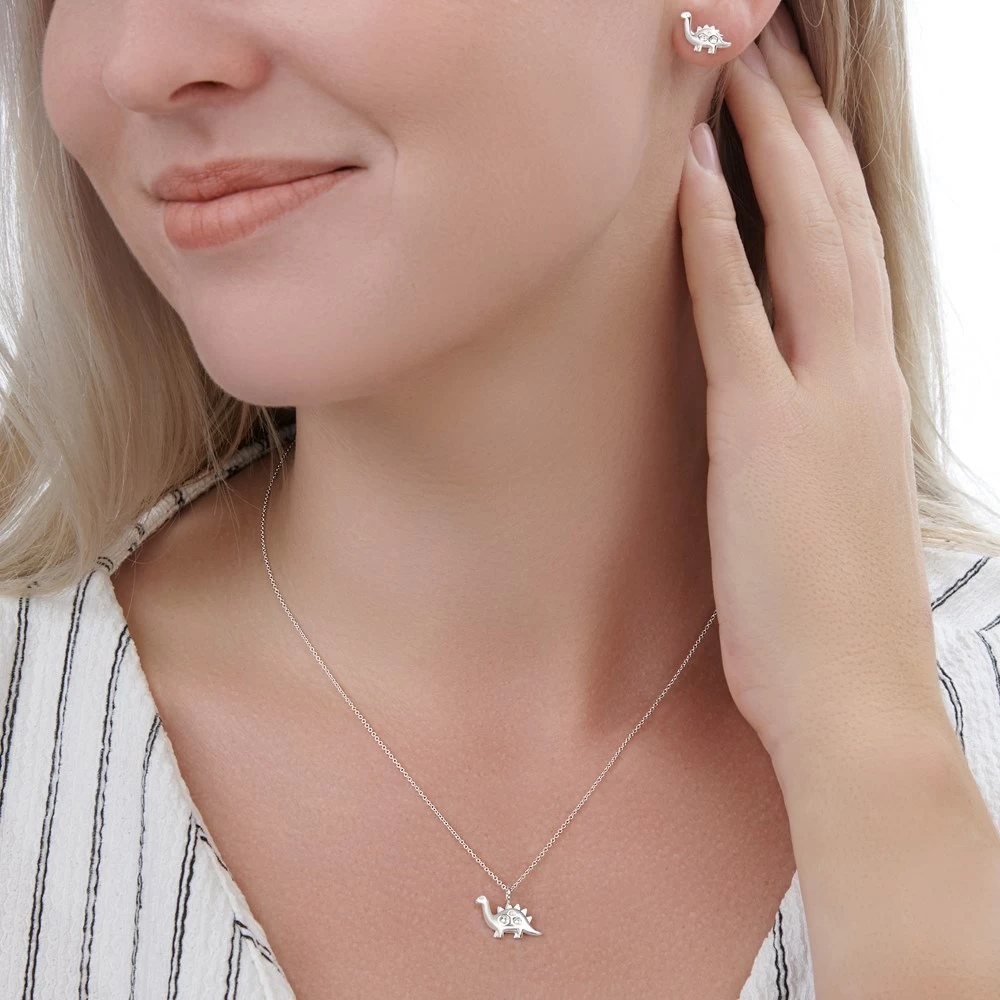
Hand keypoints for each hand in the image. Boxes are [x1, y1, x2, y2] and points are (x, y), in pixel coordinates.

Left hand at [677, 9, 951, 766]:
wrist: (853, 695)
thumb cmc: (833, 606)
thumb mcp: (830, 494)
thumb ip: (810, 422)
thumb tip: (778, 385)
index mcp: (871, 383)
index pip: (854, 243)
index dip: (826, 163)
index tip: (796, 101)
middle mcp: (858, 370)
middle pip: (836, 214)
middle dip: (803, 121)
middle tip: (771, 41)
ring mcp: (817, 395)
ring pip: (799, 237)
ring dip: (767, 144)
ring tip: (740, 63)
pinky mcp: (763, 432)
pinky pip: (736, 311)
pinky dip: (714, 236)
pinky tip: (691, 170)